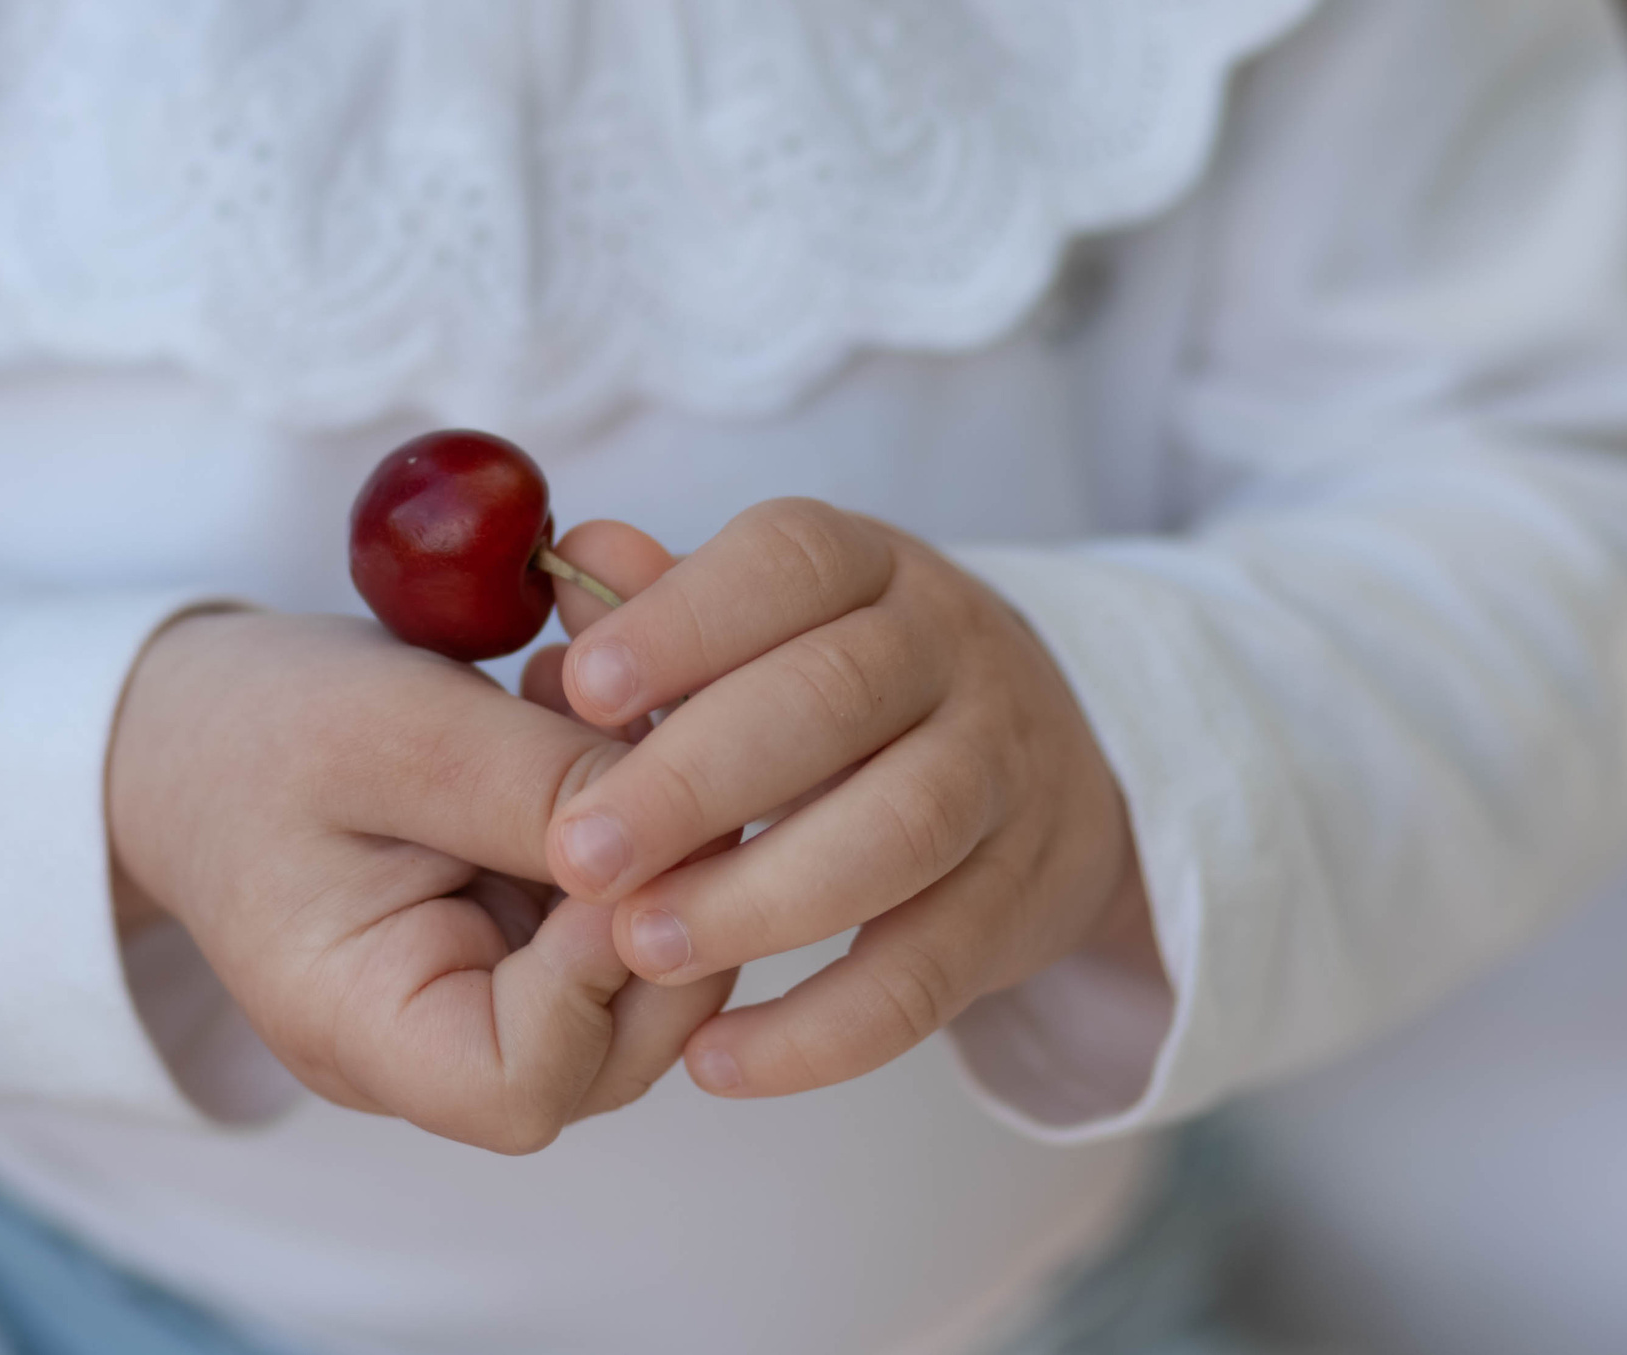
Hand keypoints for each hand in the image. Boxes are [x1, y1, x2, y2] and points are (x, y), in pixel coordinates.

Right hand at [107, 610, 736, 1152]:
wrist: (197, 725)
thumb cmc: (256, 733)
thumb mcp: (385, 729)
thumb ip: (531, 785)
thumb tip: (695, 828)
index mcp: (363, 1028)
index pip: (522, 1086)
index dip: (601, 981)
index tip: (615, 850)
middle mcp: (445, 1040)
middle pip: (621, 1039)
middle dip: (672, 895)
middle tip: (674, 750)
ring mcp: (498, 995)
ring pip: (650, 962)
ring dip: (671, 831)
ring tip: (620, 699)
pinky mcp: (533, 935)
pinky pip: (628, 899)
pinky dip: (645, 806)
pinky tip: (607, 703)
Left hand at [537, 502, 1158, 1099]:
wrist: (1051, 757)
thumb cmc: (844, 684)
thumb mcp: (771, 618)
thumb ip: (666, 602)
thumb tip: (576, 566)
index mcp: (869, 567)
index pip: (789, 564)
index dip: (686, 622)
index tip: (582, 688)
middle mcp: (950, 655)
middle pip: (837, 700)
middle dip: (696, 781)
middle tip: (580, 854)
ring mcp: (1002, 777)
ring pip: (900, 833)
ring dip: (758, 900)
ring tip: (638, 948)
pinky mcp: (1019, 904)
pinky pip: (931, 976)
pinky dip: (823, 1031)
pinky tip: (716, 1061)